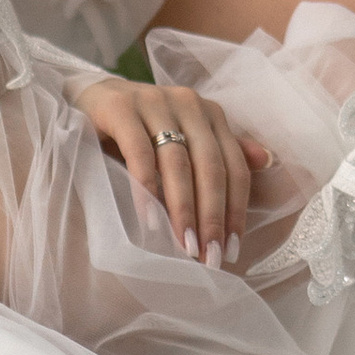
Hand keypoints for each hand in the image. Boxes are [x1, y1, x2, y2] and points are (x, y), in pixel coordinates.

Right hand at [72, 76, 272, 266]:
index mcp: (210, 114)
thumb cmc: (140, 128)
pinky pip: (139, 154)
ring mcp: (154, 101)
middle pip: (210, 167)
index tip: (233, 250)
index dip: (235, 210)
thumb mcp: (182, 139)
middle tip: (209, 257)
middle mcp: (188, 103)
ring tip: (184, 247)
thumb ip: (220, 151)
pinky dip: (146, 189)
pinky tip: (149, 221)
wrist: (87, 97)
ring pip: (177, 163)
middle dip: (212, 217)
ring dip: (183, 210)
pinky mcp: (121, 107)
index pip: (233, 167)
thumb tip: (267, 161)